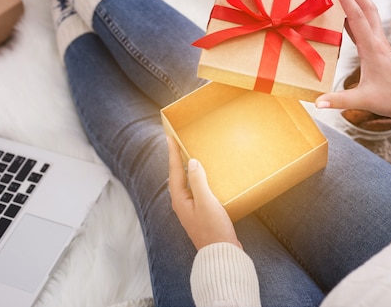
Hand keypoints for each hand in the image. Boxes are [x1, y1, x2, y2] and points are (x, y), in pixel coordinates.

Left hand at [167, 136, 241, 250]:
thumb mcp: (206, 202)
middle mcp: (182, 204)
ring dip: (187, 170)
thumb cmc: (213, 229)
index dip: (173, 153)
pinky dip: (197, 181)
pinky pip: (195, 191)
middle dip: (177, 160)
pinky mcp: (201, 215)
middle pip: (177, 177)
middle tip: (177, 144)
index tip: (169, 137)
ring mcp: (191, 210)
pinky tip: (206, 180)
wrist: (221, 253)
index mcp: (180, 200)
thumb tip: (192, 162)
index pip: (175, 171)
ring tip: (190, 157)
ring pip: (186, 184)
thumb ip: (198, 181)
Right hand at [316, 0, 390, 118]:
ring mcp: (381, 45)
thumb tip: (317, 103)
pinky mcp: (382, 50)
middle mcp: (378, 42)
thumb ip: (338, 101)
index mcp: (372, 49)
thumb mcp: (363, 100)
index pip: (356, 17)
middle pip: (367, 8)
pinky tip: (349, 19)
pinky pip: (369, 27)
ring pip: (370, 15)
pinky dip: (358, 17)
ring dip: (358, 1)